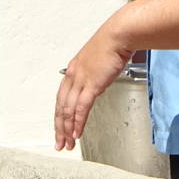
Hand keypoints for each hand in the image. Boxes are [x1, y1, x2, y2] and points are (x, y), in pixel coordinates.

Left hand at [55, 9, 138, 150]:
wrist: (119, 34)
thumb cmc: (113, 44)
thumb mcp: (98, 62)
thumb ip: (94, 76)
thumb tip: (96, 87)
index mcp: (72, 71)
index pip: (61, 99)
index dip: (59, 116)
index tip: (60, 129)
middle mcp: (72, 77)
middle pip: (61, 108)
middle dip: (60, 128)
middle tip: (59, 143)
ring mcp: (80, 81)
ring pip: (68, 111)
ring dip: (67, 130)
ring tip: (67, 144)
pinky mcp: (91, 84)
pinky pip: (81, 108)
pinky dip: (78, 122)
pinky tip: (76, 133)